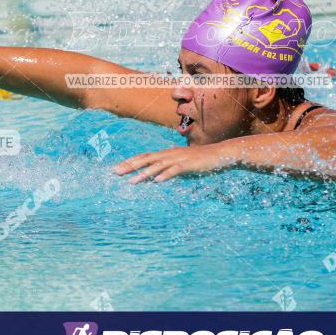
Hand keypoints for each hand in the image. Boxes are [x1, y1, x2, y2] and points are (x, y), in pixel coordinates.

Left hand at [113, 144, 233, 183]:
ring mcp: (179, 158)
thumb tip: (157, 177)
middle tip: (116, 172)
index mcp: (168, 153)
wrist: (219, 154)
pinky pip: (175, 170)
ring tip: (132, 181)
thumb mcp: (182, 165)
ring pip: (158, 165)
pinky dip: (165, 175)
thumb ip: (169, 169)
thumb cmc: (201, 161)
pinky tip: (157, 181)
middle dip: (130, 166)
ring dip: (144, 173)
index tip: (117, 168)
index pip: (145, 156)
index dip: (131, 161)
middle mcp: (170, 153)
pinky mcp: (189, 164)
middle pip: (147, 159)